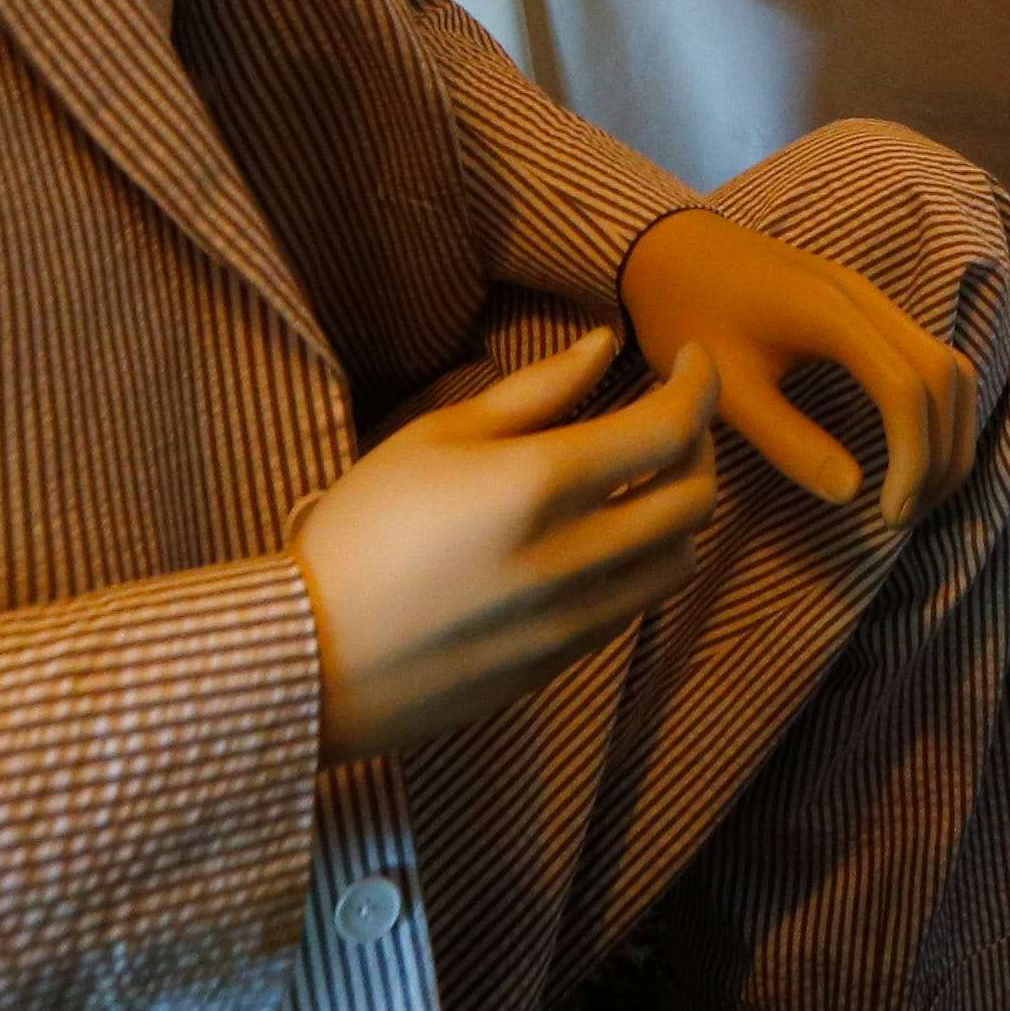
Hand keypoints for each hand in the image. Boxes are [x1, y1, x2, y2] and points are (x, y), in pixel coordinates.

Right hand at [294, 331, 717, 761]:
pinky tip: (604, 534)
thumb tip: (603, 347)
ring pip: (679, 561)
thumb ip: (535, 391)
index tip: (690, 360)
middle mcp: (573, 558)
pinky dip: (643, 561)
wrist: (310, 656)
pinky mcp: (560, 663)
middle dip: (700, 443)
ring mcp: (573, 620)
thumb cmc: (361, 529)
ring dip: (680, 510)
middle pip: (695, 499)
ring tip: (645, 476)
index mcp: (539, 486)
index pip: (668, 429)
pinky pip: (635, 605)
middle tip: (672, 413)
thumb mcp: (436, 437)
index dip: (698, 386)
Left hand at [620, 208, 977, 527]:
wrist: (667, 248)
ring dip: (949, 433)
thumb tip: (853, 492)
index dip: (914, 460)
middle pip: (946, 378)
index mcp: (832, 315)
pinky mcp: (870, 307)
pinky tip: (912, 452)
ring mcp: (875, 298)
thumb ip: (787, 442)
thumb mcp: (726, 391)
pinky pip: (931, 357)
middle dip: (941, 454)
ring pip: (950, 366)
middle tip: (905, 515)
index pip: (906, 390)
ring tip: (916, 493)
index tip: (891, 516)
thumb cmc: (686, 317)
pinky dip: (938, 410)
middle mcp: (868, 298)